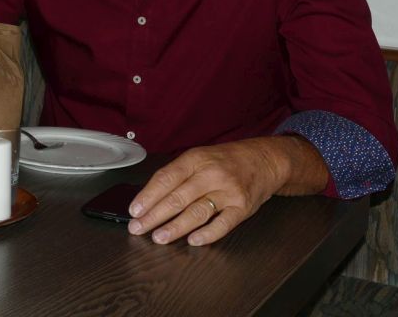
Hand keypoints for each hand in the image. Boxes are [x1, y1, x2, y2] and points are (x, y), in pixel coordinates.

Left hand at [127, 136, 325, 245]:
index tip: (134, 211)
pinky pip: (223, 224)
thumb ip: (177, 174)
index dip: (147, 196)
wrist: (264, 160)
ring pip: (197, 212)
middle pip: (177, 198)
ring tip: (159, 238)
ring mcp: (228, 191)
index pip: (165, 178)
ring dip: (175, 227)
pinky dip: (208, 234)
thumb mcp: (199, 157)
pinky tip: (193, 241)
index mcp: (195, 159)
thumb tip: (149, 198)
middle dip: (154, 216)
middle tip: (138, 229)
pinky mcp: (243, 207)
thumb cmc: (225, 160)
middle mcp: (211, 174)